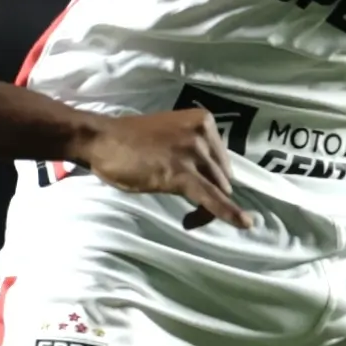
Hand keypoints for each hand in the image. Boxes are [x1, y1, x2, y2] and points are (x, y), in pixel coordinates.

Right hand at [72, 107, 250, 228]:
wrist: (101, 139)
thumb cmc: (130, 141)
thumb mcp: (171, 137)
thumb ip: (193, 151)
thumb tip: (212, 178)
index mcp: (203, 121)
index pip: (222, 160)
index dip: (214, 180)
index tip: (197, 192)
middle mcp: (203, 133)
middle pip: (223, 176)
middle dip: (211, 195)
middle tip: (189, 212)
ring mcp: (193, 152)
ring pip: (218, 190)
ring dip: (207, 210)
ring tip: (188, 221)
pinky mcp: (181, 173)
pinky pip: (211, 198)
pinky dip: (228, 213)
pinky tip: (243, 223)